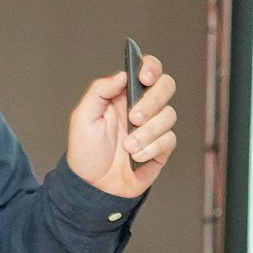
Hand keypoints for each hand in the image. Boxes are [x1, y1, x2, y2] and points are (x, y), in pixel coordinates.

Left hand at [64, 52, 176, 197]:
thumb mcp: (83, 117)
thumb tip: (122, 73)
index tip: (144, 78)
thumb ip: (100, 90)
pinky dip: (152, 148)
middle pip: (166, 86)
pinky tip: (136, 156)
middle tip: (134, 118)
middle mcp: (142, 107)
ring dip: (148, 132)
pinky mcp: (161, 148)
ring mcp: (153, 127)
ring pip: (169, 115)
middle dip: (153, 101)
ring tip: (128, 146)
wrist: (93, 185)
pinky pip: (169, 140)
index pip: (146, 70)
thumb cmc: (86, 150)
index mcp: (123, 94)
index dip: (151, 67)